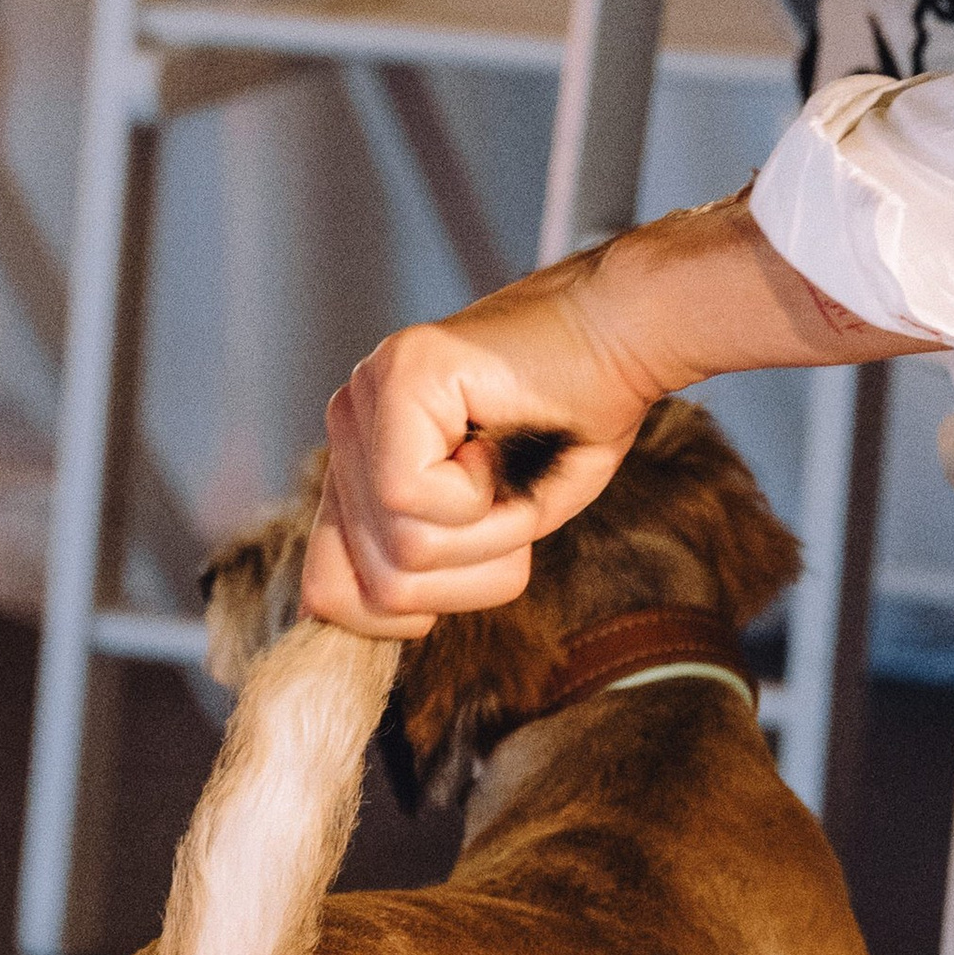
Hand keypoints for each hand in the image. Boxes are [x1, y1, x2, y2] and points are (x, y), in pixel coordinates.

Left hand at [304, 253, 658, 636]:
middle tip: (510, 499)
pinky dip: (484, 495)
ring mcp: (365, 396)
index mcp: (359, 465)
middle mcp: (347, 426)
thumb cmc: (570, 429)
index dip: (401, 616)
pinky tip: (500, 442)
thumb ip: (424, 567)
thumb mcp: (492, 528)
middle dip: (468, 571)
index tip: (466, 565)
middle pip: (376, 586)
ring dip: (487, 534)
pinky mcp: (398, 377)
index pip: (327, 593)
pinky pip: (413, 499)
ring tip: (510, 467)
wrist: (626, 338)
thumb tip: (380, 613)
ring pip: (401, 551)